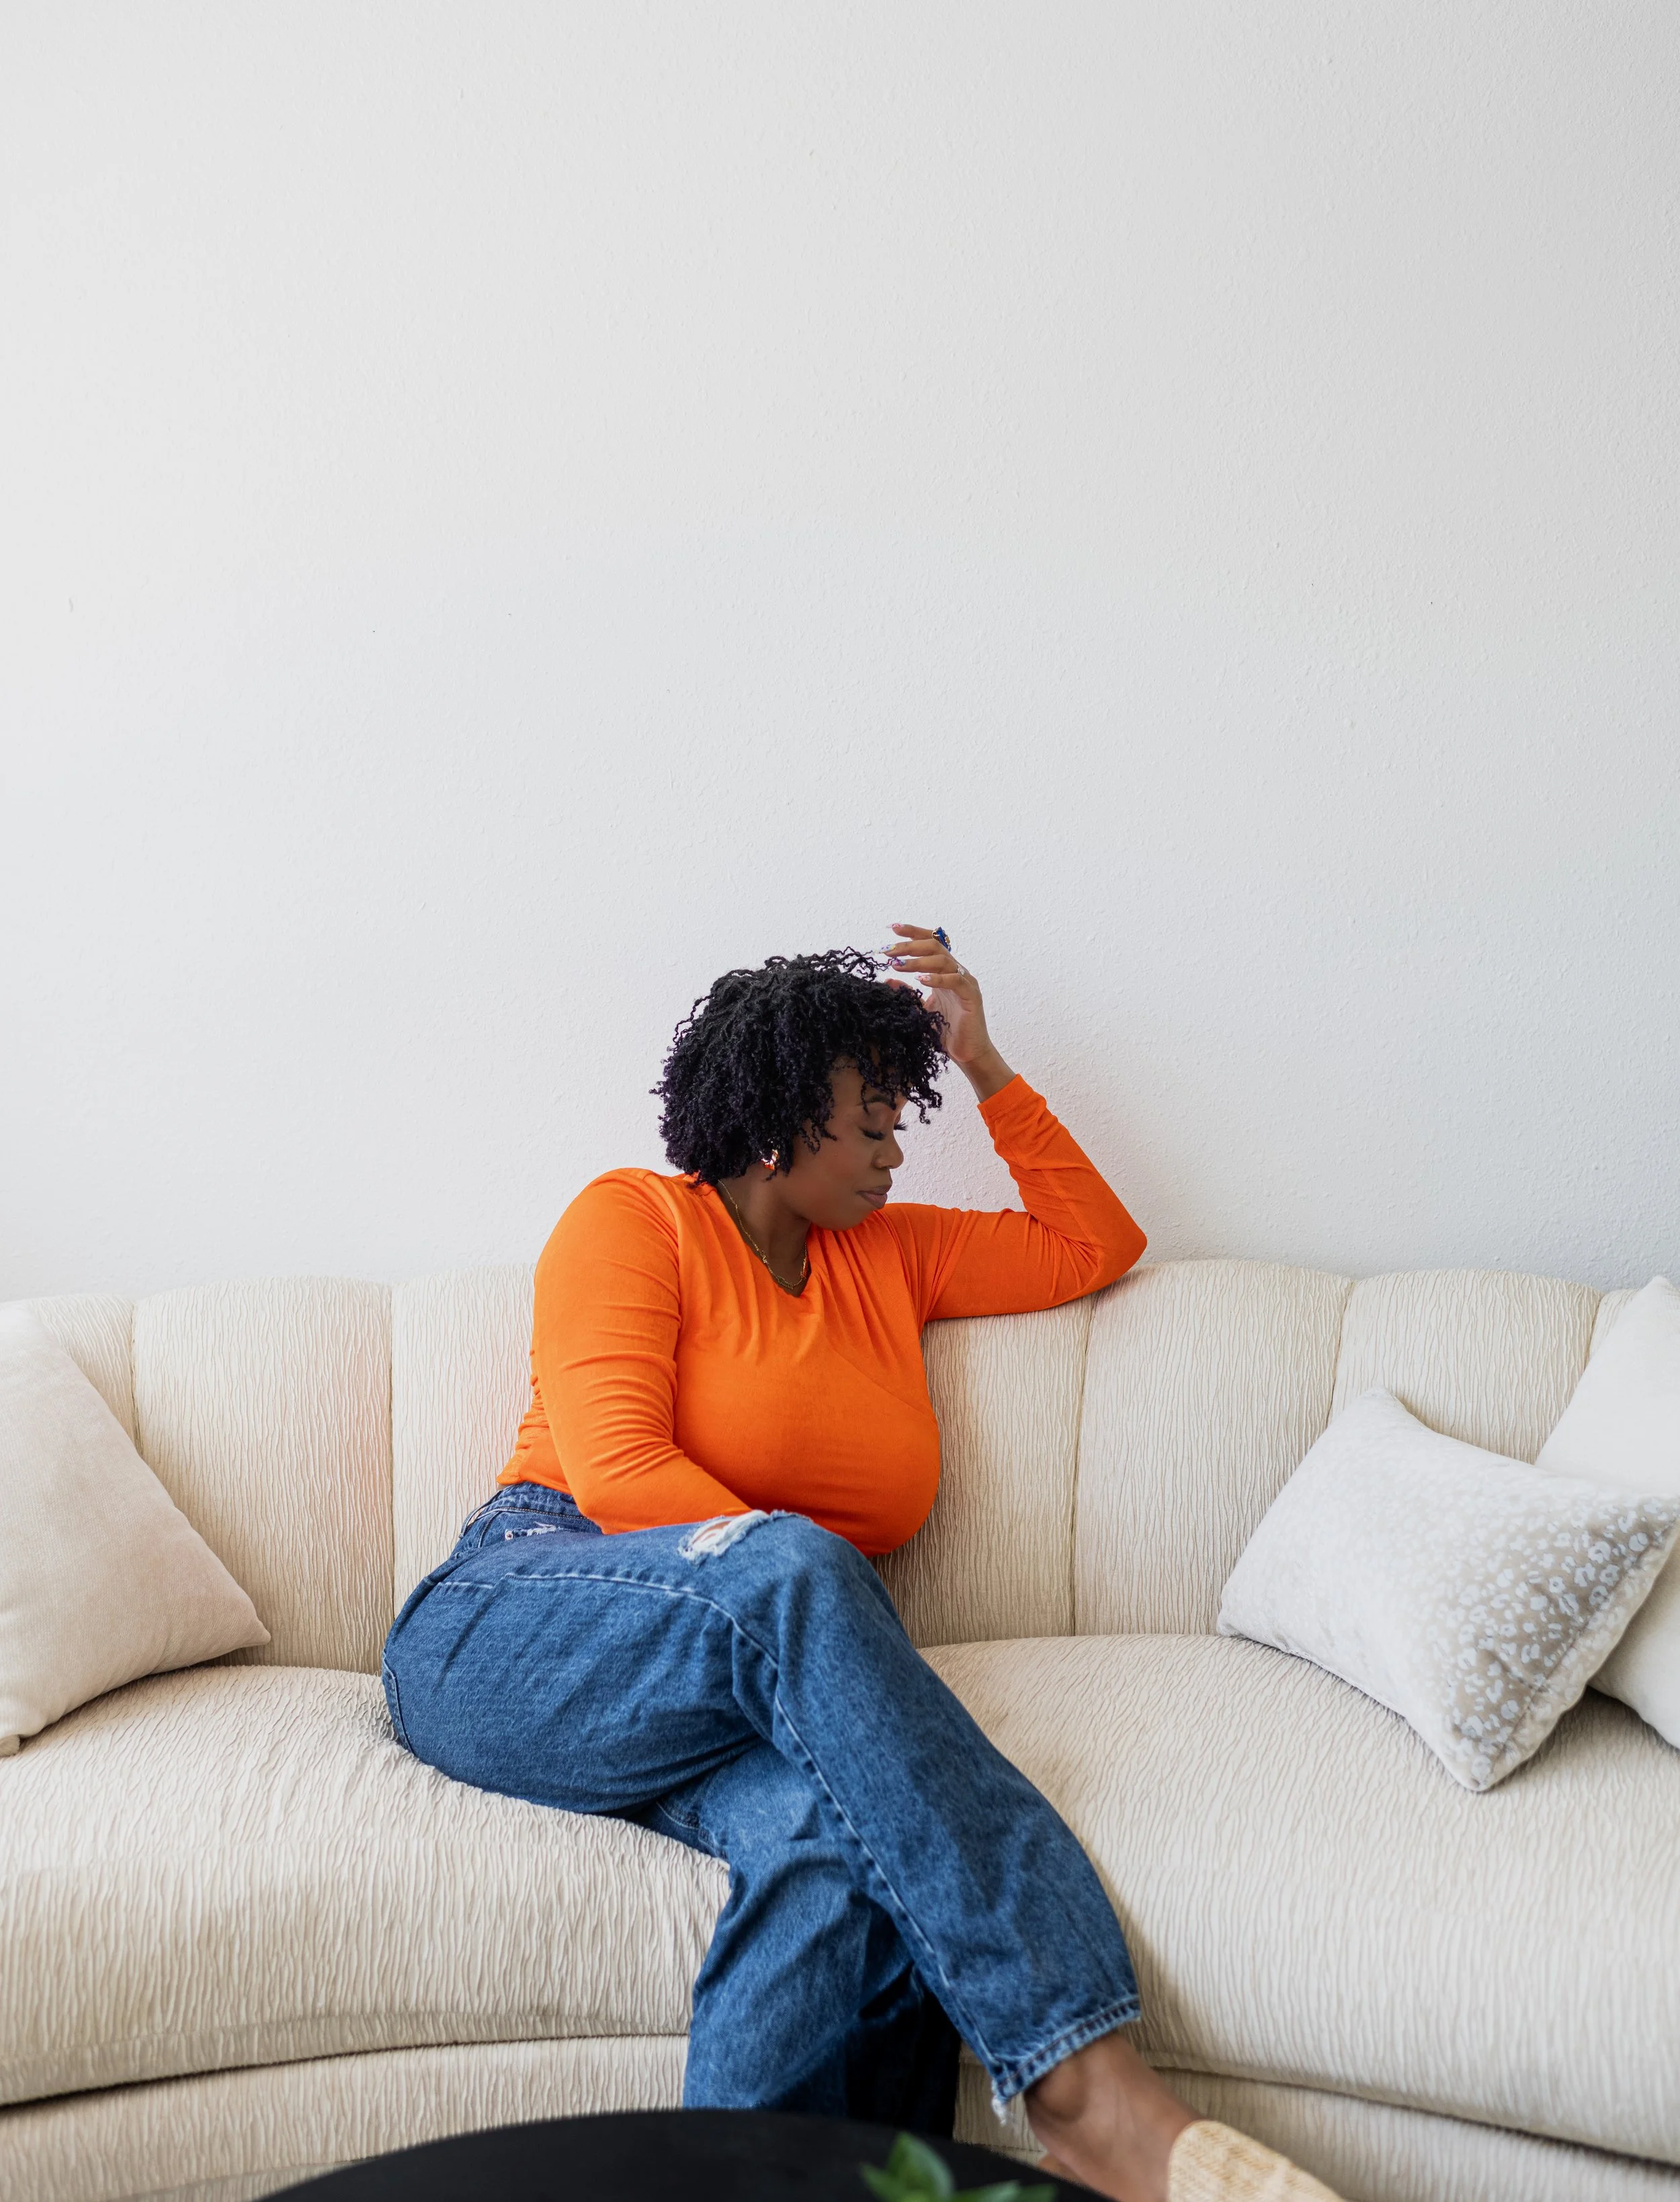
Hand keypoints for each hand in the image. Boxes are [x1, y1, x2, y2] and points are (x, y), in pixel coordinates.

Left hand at [880, 922, 1013, 1100]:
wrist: (966, 1053)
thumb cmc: (946, 1031)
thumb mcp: (920, 1009)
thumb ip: (907, 993)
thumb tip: (887, 979)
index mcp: (943, 972)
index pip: (929, 944)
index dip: (912, 934)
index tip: (893, 928)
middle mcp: (955, 972)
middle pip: (934, 946)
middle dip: (909, 945)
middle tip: (888, 950)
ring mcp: (965, 982)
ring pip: (943, 960)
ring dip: (918, 960)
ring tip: (898, 965)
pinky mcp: (971, 996)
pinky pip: (955, 981)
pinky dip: (937, 978)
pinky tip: (921, 979)